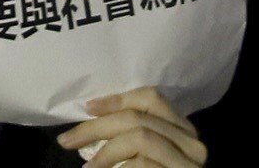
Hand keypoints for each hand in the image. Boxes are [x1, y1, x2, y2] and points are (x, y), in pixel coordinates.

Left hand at [57, 85, 207, 167]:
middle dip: (96, 127)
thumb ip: (131, 137)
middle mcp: (192, 142)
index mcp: (182, 130)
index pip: (151, 98)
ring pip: (141, 137)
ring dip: (106, 151)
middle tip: (67, 141)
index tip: (87, 108)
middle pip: (137, 118)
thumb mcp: (144, 155)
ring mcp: (190, 162)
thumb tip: (93, 118)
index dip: (117, 99)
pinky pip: (143, 164)